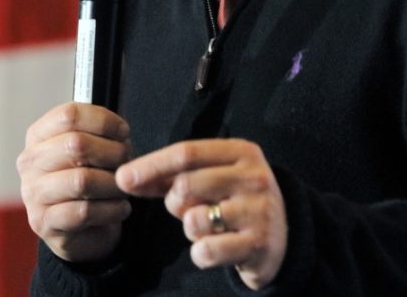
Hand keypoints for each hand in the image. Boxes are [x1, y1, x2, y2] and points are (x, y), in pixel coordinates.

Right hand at [17, 102, 131, 261]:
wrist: (82, 230)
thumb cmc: (90, 179)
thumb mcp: (93, 149)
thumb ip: (101, 134)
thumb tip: (120, 133)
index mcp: (39, 135)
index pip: (69, 115)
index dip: (103, 121)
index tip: (123, 133)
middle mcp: (30, 161)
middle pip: (76, 144)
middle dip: (112, 153)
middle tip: (127, 164)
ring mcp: (33, 193)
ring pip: (82, 180)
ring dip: (113, 184)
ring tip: (123, 189)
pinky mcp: (44, 222)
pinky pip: (84, 212)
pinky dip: (111, 210)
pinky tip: (119, 208)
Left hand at [116, 139, 285, 290]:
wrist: (284, 237)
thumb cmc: (236, 200)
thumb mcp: (213, 177)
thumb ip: (172, 176)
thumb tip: (125, 178)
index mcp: (241, 151)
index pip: (186, 152)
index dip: (151, 165)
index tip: (122, 178)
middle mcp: (254, 176)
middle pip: (186, 185)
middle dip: (173, 202)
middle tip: (186, 209)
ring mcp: (259, 210)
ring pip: (194, 220)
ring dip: (190, 229)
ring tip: (209, 227)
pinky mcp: (259, 244)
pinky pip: (206, 251)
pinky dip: (200, 253)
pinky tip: (216, 248)